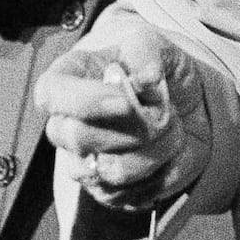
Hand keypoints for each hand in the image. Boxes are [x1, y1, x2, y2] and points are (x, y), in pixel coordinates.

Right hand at [35, 14, 210, 209]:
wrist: (188, 108)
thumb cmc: (160, 71)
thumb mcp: (158, 46)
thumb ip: (146, 51)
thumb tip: (146, 76)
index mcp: (70, 79)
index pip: (51, 93)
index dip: (84, 101)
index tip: (125, 101)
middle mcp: (67, 124)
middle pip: (80, 137)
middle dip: (134, 125)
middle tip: (163, 109)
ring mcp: (83, 162)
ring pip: (112, 170)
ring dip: (157, 147)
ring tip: (170, 126)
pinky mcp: (106, 191)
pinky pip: (130, 193)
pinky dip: (161, 171)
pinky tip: (165, 151)